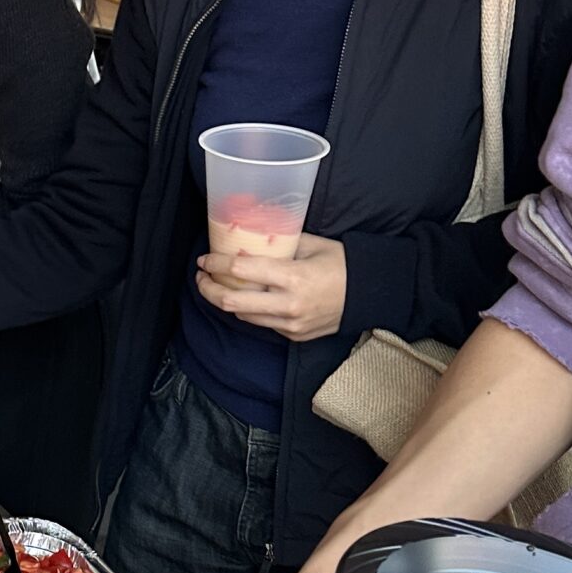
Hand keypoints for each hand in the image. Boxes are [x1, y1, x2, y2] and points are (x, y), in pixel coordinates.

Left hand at [195, 233, 345, 341]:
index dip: (216, 264)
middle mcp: (289, 305)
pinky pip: (262, 323)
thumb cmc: (342, 264)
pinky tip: (243, 298)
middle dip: (208, 289)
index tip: (204, 259)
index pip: (241, 271)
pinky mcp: (293, 335)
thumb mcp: (312, 244)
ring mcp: (290, 324)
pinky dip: (248, 310)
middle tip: (201, 277)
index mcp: (293, 277)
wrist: (370, 294)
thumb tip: (252, 237)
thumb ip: (280, 243)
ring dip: (224, 301)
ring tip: (216, 287)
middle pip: (232, 301)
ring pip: (243, 316)